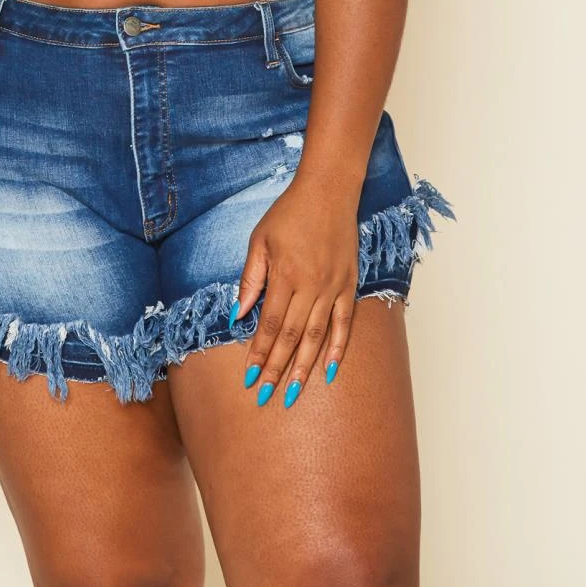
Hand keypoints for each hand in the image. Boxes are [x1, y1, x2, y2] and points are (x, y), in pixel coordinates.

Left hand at [229, 177, 359, 407]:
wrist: (328, 190)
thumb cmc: (288, 213)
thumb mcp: (259, 240)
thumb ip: (250, 279)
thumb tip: (236, 314)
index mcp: (285, 276)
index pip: (269, 325)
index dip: (259, 353)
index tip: (250, 377)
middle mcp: (311, 286)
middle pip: (291, 337)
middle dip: (277, 369)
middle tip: (266, 396)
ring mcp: (333, 287)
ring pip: (317, 336)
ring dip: (304, 366)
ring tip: (294, 392)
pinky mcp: (349, 284)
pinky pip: (344, 322)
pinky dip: (338, 347)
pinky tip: (329, 368)